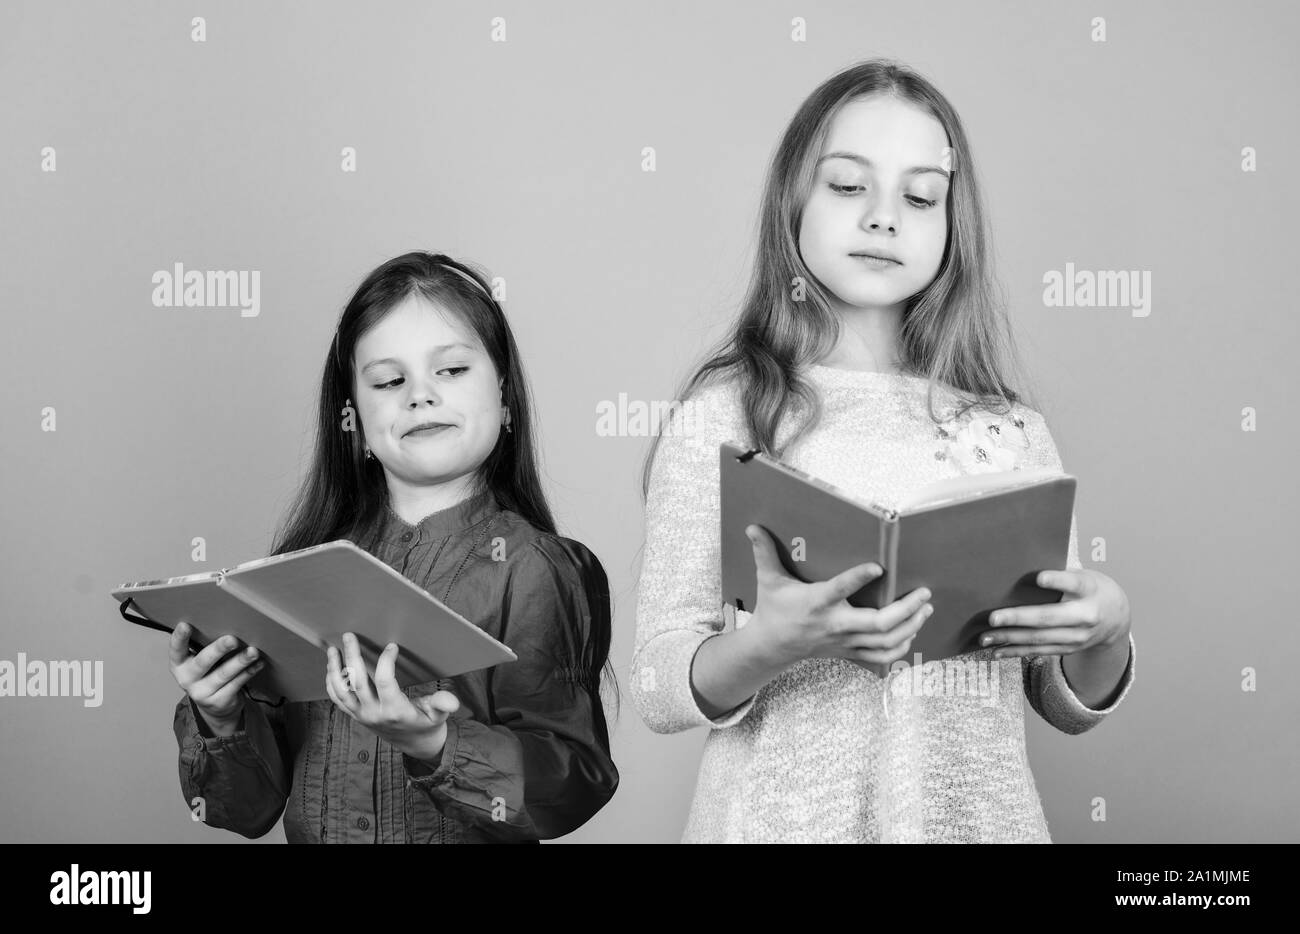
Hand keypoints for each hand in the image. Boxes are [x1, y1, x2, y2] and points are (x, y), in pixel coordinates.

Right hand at [168, 622, 262, 727]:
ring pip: (224, 674)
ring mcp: (202, 693)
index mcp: (179, 665)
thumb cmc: (208, 674)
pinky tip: (258, 663)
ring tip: (253, 651)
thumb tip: (227, 622)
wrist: (215, 707)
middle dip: (218, 649)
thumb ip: (205, 647)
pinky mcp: (219, 701)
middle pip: (203, 662)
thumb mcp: (200, 662)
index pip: (176, 650)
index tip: (185, 625)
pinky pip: (236, 684)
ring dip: (240, 661)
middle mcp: (187, 679)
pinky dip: (249, 672)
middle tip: (232, 639)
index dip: (179, 638)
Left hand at [324, 632, 459, 760]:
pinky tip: (332, 667)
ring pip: (342, 691)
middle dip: (352, 656)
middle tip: (349, 635)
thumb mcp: (439, 715)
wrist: (414, 745)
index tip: (392, 646)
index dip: (387, 661)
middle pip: (357, 682)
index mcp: (396, 710)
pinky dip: (332, 683)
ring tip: (333, 650)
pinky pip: (338, 700)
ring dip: (335, 669)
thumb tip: (452, 702)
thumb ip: (443, 705)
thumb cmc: (427, 724)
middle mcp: (375, 713)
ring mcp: (362, 715)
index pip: (385, 682)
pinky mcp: (355, 716)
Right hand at [745, 524, 932, 669]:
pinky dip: (900, 647)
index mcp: (817, 602)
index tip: (879, 566)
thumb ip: (764, 553)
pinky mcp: (849, 651)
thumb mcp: (768, 580)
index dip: (859, 578)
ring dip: (910, 626)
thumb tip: (752, 527)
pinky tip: (911, 633)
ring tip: (925, 608)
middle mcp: (835, 624)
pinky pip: (881, 656)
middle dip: (906, 609)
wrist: (772, 647)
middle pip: (877, 623)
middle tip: (924, 592)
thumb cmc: (773, 609)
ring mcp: (845, 641)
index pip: (840, 589)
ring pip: (885, 641)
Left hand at [983, 568, 1130, 657]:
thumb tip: (1020, 569)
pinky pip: (1039, 651)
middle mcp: (1086, 615)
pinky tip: (997, 651)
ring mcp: (1078, 636)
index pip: (1074, 583)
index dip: (1057, 581)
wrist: (1116, 616)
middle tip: (993, 617)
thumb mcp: (1084, 575)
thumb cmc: (1090, 588)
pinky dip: (1016, 651)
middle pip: (1049, 617)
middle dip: (1019, 618)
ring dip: (1010, 639)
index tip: (1039, 577)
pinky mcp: (1068, 648)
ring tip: (985, 637)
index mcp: (1089, 589)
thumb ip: (1060, 574)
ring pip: (1040, 638)